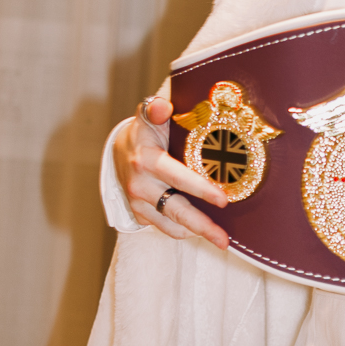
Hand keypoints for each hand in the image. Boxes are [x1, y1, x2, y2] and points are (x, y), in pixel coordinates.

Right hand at [114, 97, 229, 248]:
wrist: (120, 150)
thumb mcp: (149, 116)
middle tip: (224, 241)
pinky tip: (199, 231)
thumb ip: (156, 109)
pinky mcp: (139, 214)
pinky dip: (183, 230)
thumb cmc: (146, 132)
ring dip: (196, 233)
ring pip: (171, 225)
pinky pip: (164, 228)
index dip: (201, 189)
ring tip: (219, 239)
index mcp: (147, 160)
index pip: (178, 177)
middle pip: (176, 211)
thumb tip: (163, 105)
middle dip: (202, 227)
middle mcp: (140, 185)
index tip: (223, 200)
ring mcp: (138, 203)